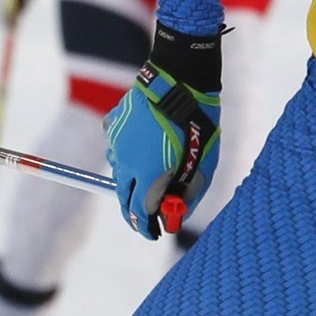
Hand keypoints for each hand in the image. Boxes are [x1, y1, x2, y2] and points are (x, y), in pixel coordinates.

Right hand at [103, 23, 222, 240]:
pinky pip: (116, 146)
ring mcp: (115, 142)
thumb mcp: (203, 166)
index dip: (146, 226)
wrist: (180, 82)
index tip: (153, 233)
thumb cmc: (198, 125)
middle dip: (133, 208)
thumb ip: (188, 195)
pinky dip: (127, 150)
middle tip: (145, 215)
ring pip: (119, 169)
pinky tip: (142, 143)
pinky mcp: (112, 124)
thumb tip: (176, 216)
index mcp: (147, 175)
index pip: (139, 212)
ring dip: (132, 176)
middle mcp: (125, 162)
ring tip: (152, 170)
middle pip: (123, 195)